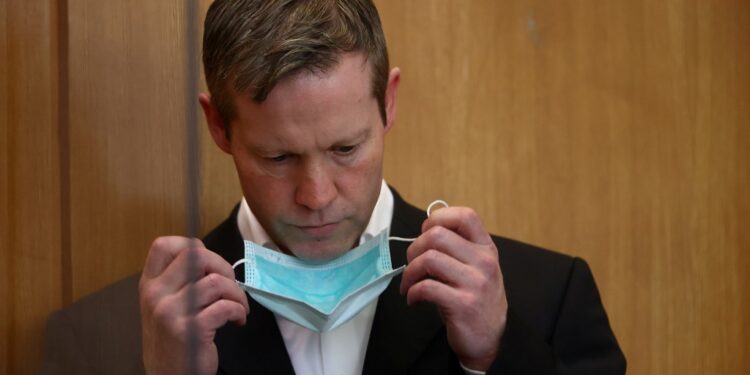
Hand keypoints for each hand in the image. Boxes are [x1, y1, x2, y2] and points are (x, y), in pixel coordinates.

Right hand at [139, 236, 249, 374]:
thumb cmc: (173, 339)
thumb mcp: (165, 305)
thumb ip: (179, 281)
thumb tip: (210, 260)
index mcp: (150, 284)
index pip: (164, 245)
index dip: (192, 246)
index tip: (207, 264)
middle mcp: (156, 294)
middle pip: (196, 255)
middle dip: (223, 267)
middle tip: (230, 286)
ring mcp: (171, 312)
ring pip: (216, 281)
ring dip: (237, 293)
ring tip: (238, 306)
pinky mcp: (190, 330)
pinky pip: (225, 306)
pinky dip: (239, 310)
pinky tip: (237, 320)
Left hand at [400, 207, 507, 370]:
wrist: (487, 339)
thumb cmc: (475, 300)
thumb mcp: (474, 268)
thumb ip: (457, 248)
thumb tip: (424, 232)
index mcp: (486, 248)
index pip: (465, 216)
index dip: (438, 218)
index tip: (425, 235)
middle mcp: (484, 262)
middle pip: (437, 235)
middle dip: (414, 249)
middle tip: (412, 266)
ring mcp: (475, 283)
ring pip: (428, 259)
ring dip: (410, 272)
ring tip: (409, 284)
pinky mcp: (463, 304)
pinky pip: (426, 287)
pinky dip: (412, 292)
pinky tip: (414, 299)